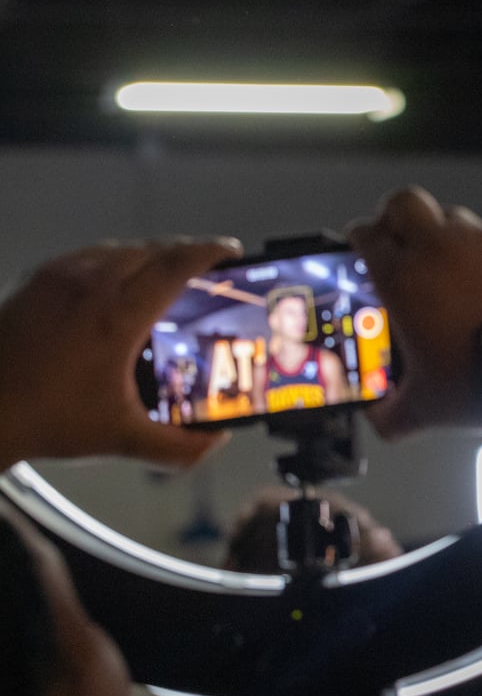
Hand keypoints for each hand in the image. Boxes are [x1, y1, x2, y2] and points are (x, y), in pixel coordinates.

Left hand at [0, 238, 241, 468]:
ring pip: (118, 249)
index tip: (232, 252)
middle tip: (207, 271)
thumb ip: (177, 446)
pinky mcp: (33, 281)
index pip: (175, 266)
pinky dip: (113, 261)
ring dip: (148, 256)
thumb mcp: (121, 438)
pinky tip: (114, 283)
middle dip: (184, 254)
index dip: (210, 252)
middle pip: (151, 250)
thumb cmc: (49, 419)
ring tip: (164, 276)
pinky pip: (86, 256)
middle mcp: (90, 286)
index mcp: (118, 316)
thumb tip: (216, 442)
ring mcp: (57, 279)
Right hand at [346, 187, 481, 436]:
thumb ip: (391, 413)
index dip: (358, 238)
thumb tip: (381, 419)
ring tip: (443, 264)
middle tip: (396, 240)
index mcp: (403, 277)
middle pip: (404, 203)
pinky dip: (481, 252)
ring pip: (452, 215)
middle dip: (395, 217)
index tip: (359, 246)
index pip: (366, 235)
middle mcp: (440, 249)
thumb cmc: (481, 382)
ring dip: (441, 233)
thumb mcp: (424, 407)